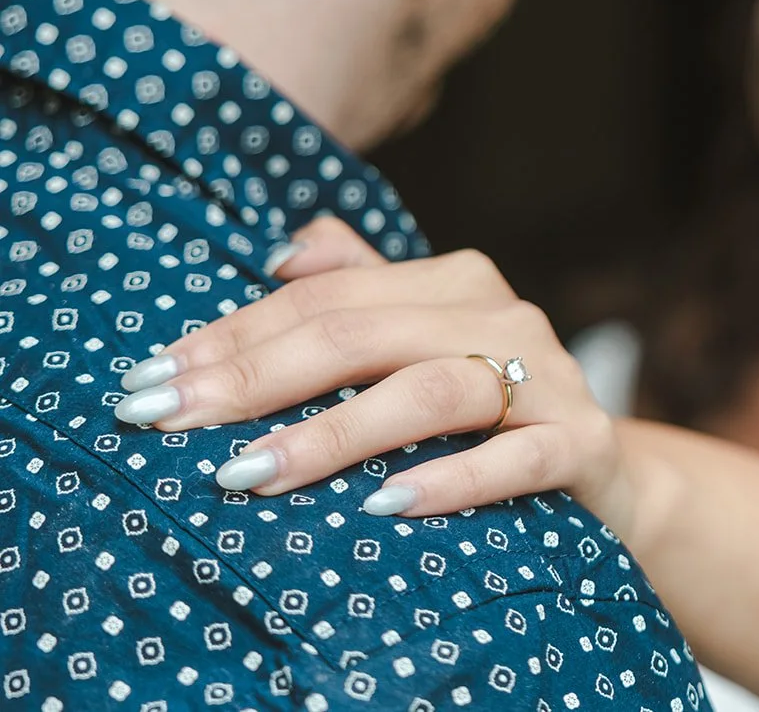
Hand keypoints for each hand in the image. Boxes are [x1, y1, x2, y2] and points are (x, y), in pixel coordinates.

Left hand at [113, 218, 636, 531]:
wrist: (606, 473)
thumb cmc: (490, 411)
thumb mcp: (425, 341)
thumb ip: (363, 288)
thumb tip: (283, 253)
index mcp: (455, 282)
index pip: (327, 297)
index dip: (234, 335)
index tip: (152, 380)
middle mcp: (504, 316)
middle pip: (365, 334)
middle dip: (256, 378)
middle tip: (170, 422)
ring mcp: (551, 379)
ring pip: (433, 391)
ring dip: (334, 433)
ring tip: (252, 473)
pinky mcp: (583, 443)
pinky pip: (516, 458)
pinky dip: (451, 480)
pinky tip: (384, 505)